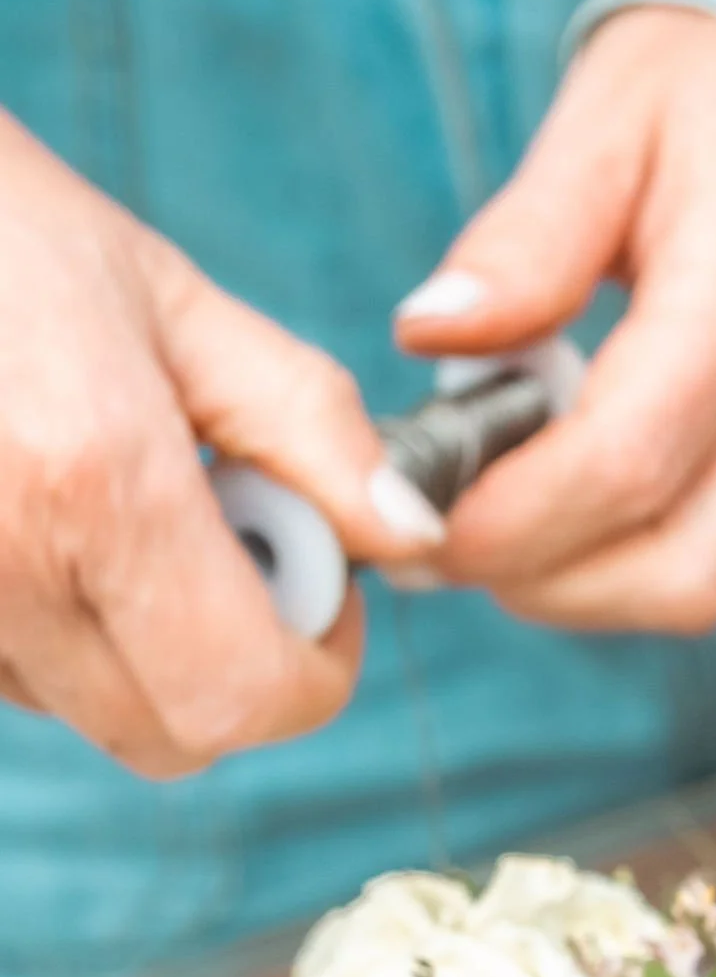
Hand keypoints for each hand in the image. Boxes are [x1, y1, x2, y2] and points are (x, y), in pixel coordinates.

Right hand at [0, 114, 445, 780]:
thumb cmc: (10, 240)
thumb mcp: (173, 305)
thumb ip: (308, 429)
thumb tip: (413, 534)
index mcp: (94, 488)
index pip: (245, 695)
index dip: (314, 668)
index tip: (321, 591)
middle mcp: (4, 570)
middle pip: (174, 736)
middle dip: (234, 668)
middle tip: (230, 554)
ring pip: (92, 715)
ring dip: (139, 650)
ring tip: (113, 512)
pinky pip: (16, 679)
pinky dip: (59, 633)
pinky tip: (50, 524)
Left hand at [391, 5, 715, 630]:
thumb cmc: (710, 86)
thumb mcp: (601, 119)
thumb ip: (520, 242)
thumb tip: (428, 337)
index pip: (631, 462)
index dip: (516, 522)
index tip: (422, 521)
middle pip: (682, 572)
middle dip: (548, 584)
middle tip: (448, 542)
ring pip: (708, 582)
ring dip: (587, 582)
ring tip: (505, 514)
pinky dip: (636, 540)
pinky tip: (580, 480)